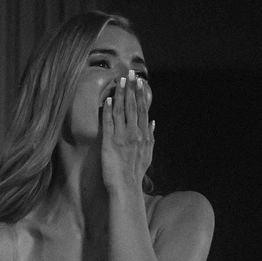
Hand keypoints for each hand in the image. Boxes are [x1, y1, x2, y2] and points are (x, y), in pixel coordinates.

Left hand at [101, 69, 154, 193]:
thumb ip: (151, 136)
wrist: (126, 187)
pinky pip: (109, 124)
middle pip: (133, 106)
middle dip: (131, 88)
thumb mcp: (148, 153)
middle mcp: (134, 133)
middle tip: (130, 73)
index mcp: (143, 134)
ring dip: (121, 95)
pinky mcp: (109, 143)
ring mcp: (122, 137)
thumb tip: (153, 121)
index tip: (139, 81)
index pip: (142, 110)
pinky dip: (108, 111)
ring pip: (122, 111)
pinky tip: (107, 100)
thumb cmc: (135, 173)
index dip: (140, 94)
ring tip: (120, 81)